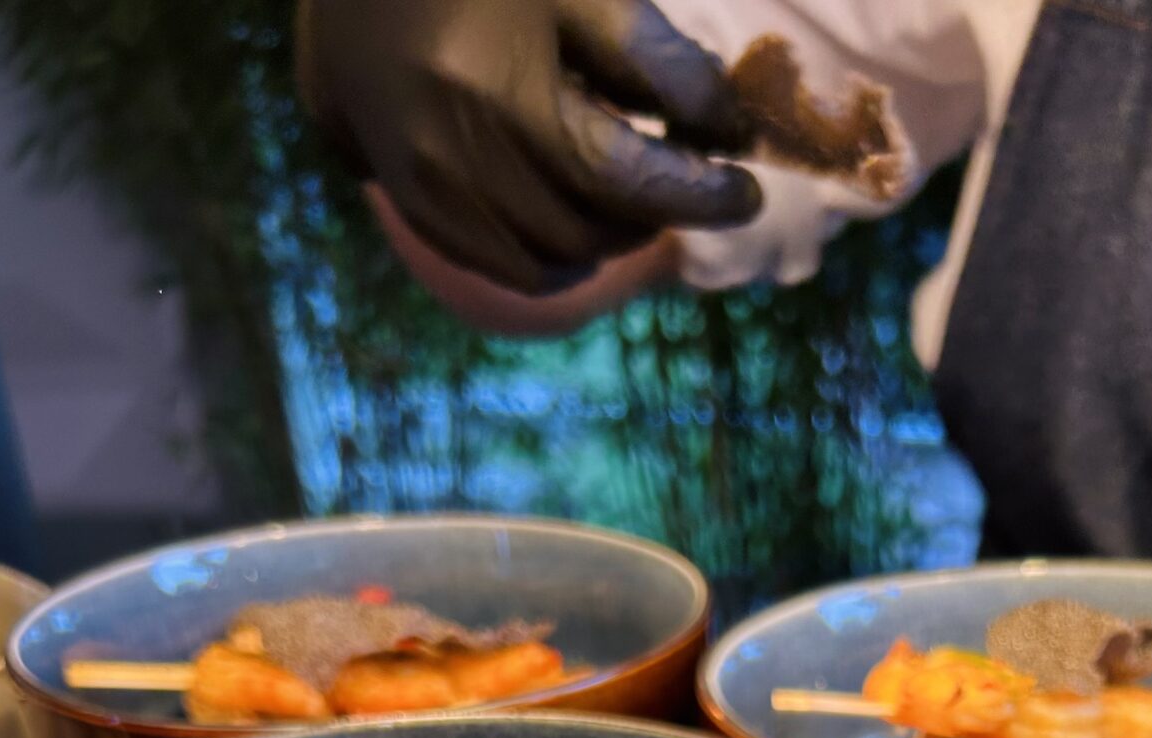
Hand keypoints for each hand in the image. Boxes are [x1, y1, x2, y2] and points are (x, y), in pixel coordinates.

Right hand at [298, 0, 760, 296]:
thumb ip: (653, 60)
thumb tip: (726, 133)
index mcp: (498, 97)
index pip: (626, 180)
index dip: (699, 195)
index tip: (748, 191)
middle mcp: (452, 160)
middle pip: (587, 230)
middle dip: (649, 214)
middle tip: (683, 180)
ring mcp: (419, 188)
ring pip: (544, 262)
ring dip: (601, 239)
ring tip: (626, 194)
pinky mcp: (403, 198)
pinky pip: (495, 262)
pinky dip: (546, 251)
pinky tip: (569, 210)